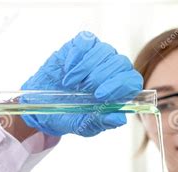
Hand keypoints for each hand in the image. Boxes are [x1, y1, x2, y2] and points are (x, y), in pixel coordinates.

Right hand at [20, 31, 142, 136]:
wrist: (44, 105)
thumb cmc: (69, 115)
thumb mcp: (84, 125)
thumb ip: (102, 122)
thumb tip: (119, 118)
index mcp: (119, 91)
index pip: (133, 81)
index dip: (121, 86)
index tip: (100, 95)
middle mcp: (113, 71)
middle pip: (121, 63)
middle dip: (102, 77)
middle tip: (84, 89)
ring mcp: (98, 56)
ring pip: (105, 51)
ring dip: (86, 67)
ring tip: (70, 83)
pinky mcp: (82, 45)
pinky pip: (87, 40)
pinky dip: (77, 54)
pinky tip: (67, 68)